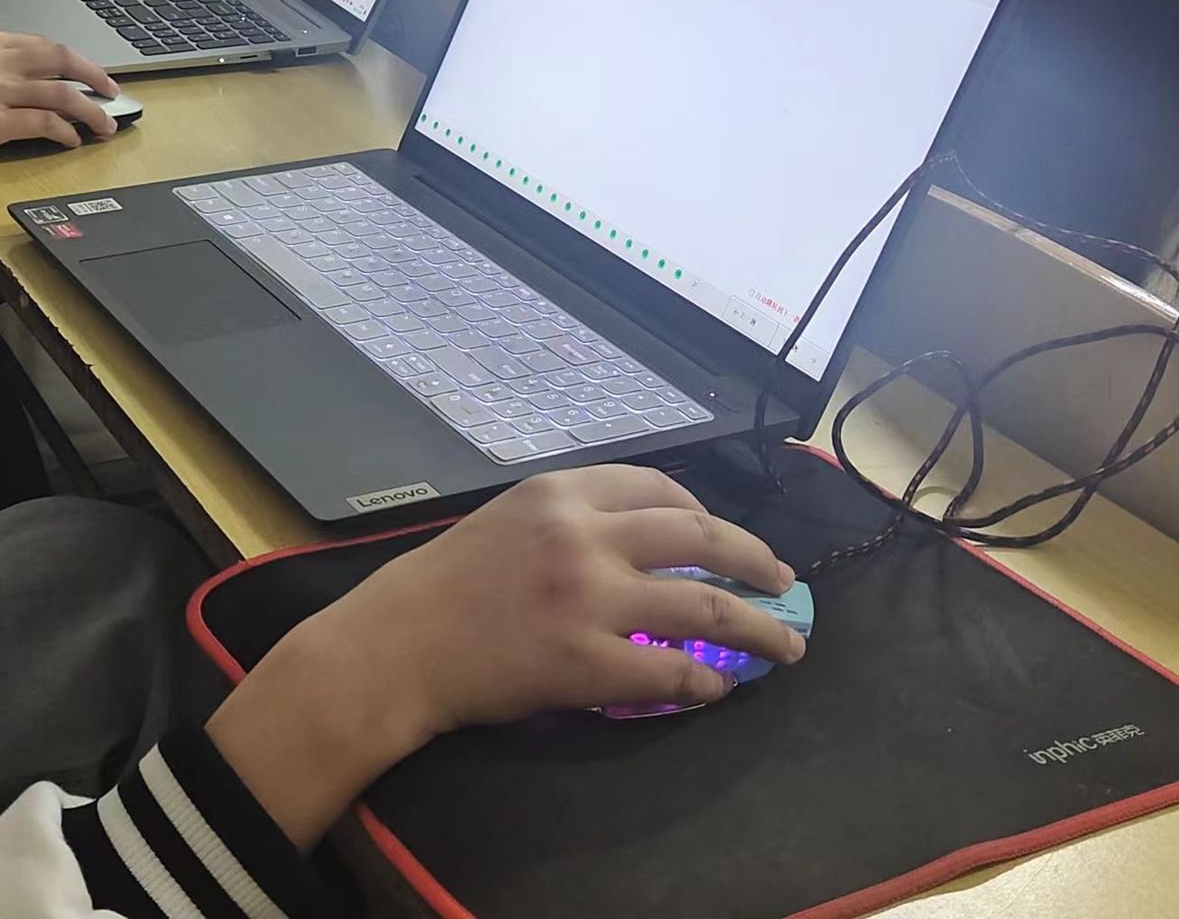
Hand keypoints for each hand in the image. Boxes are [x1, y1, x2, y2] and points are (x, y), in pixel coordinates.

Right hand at [0, 28, 120, 159]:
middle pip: (62, 61)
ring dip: (90, 112)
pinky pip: (44, 124)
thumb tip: (41, 78)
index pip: (45, 46)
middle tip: (112, 92)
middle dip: (95, 76)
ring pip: (62, 96)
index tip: (91, 74)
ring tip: (104, 125)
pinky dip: (65, 133)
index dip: (76, 62)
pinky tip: (72, 141)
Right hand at [207, 467, 803, 848]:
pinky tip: (715, 690)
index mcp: (561, 492)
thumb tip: (643, 545)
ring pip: (704, 606)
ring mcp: (588, 600)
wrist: (394, 645)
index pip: (660, 488)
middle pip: (700, 536)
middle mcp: (582, 535)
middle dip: (755, 559)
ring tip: (785, 646)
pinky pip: (670, 673)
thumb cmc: (442, 585)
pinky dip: (704, 683)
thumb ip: (570, 521)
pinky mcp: (585, 663)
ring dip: (758, 628)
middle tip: (783, 582)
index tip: (725, 537)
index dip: (708, 513)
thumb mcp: (506, 520)